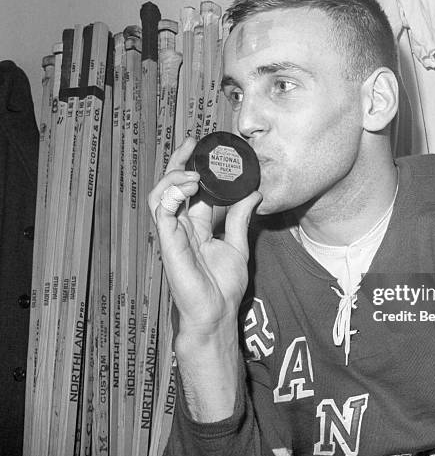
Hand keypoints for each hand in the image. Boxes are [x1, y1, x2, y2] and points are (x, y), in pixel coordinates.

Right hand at [148, 137, 261, 342]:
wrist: (217, 313)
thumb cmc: (223, 286)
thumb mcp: (237, 244)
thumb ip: (240, 219)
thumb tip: (253, 193)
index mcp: (196, 226)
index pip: (191, 189)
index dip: (195, 167)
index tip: (205, 148)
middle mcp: (181, 227)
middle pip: (172, 186)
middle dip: (179, 161)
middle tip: (192, 143)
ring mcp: (173, 235)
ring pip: (161, 195)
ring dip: (174, 177)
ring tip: (194, 171)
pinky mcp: (169, 244)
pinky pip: (162, 214)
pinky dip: (171, 196)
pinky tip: (187, 187)